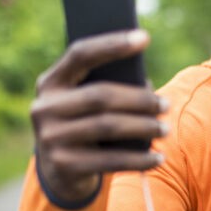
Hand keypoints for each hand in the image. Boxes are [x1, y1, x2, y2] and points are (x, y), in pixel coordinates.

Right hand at [31, 29, 168, 201]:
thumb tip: (145, 85)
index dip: (112, 45)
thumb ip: (107, 88)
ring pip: (108, 126)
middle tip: (166, 104)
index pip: (80, 54)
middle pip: (100, 95)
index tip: (144, 38)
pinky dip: (138, 159)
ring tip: (165, 128)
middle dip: (139, 99)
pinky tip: (157, 157)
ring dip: (143, 127)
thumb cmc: (83, 125)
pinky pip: (110, 160)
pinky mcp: (63, 165)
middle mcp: (44, 108)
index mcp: (50, 83)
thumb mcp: (85, 104)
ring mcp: (51, 138)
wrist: (59, 172)